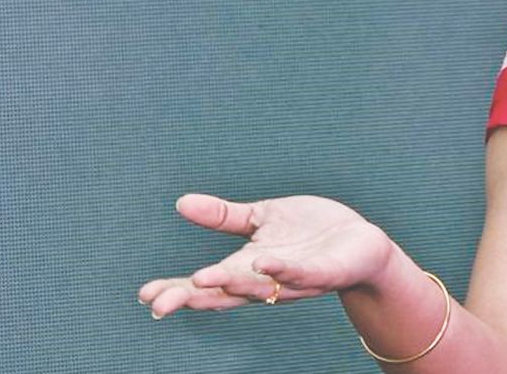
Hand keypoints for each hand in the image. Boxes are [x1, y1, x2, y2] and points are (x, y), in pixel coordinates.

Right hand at [138, 193, 395, 319]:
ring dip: (231, 284)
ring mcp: (293, 279)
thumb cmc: (309, 233)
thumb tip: (181, 203)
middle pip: (224, 293)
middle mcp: (265, 280)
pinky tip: (266, 263)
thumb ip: (224, 216)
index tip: (146, 295)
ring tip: (201, 279)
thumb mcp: (262, 219)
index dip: (177, 290)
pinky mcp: (324, 272)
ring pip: (259, 286)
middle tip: (160, 303)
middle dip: (193, 298)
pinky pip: (301, 273)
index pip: (205, 285)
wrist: (360, 242)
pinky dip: (284, 270)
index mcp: (247, 267)